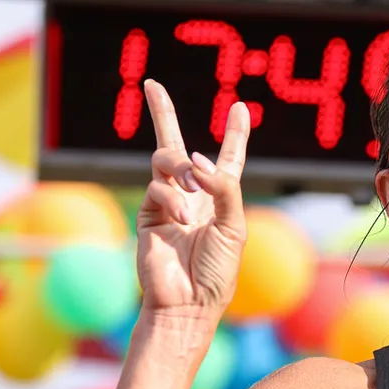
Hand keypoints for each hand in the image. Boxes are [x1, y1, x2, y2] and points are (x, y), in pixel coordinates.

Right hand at [136, 80, 250, 318]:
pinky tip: (180, 218)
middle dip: (162, 113)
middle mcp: (192, 196)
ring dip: (181, 167)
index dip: (236, 134)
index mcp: (220, 199)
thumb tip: (196, 160)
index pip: (229, 159)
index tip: (241, 108)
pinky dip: (172, 198)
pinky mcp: (148, 213)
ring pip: (165, 159)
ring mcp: (167, 203)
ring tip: (191, 185)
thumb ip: (222, 187)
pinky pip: (157, 186)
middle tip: (151, 85)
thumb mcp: (233, 225)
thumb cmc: (216, 271)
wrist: (186, 303)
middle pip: (177, 146)